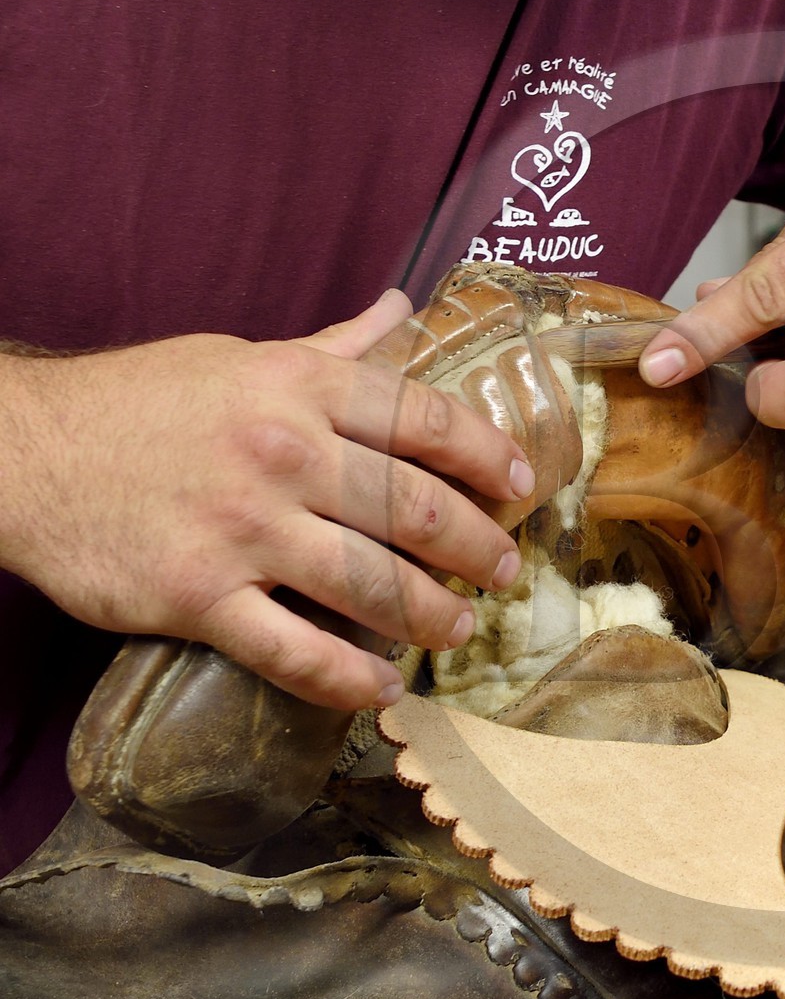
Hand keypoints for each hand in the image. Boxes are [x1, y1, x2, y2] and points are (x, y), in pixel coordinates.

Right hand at [0, 291, 535, 708]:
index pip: (426, 419)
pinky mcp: (198, 595)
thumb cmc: (136, 402)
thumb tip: (402, 309)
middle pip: (417, 509)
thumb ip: (330, 348)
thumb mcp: (239, 356)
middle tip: (503, 571)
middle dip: (479, 547)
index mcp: (298, 388)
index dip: (490, 455)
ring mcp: (242, 529)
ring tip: (456, 630)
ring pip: (373, 584)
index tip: (522, 484)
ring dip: (432, 616)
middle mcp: (282, 453)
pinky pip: (296, 650)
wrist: (27, 452)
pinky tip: (380, 688)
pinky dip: (349, 677)